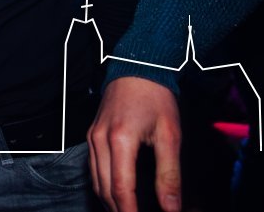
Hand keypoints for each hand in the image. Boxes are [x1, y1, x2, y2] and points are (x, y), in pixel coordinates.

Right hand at [88, 77, 181, 211]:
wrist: (136, 67)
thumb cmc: (155, 97)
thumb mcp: (170, 135)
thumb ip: (169, 174)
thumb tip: (171, 207)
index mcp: (120, 140)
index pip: (121, 189)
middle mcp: (100, 140)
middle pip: (104, 189)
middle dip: (119, 211)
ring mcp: (92, 136)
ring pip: (96, 181)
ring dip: (110, 202)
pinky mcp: (92, 134)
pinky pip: (94, 168)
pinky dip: (104, 186)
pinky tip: (118, 194)